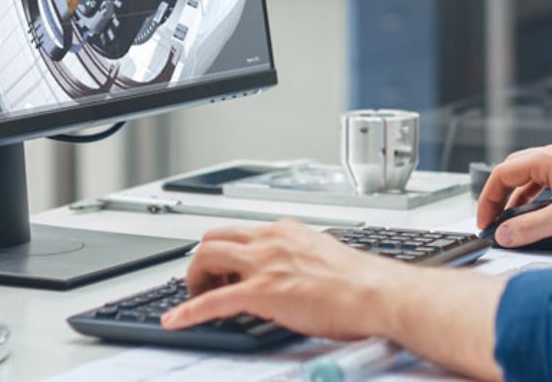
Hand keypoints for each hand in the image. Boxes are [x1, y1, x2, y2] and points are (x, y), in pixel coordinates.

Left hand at [161, 220, 400, 339]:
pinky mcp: (261, 292)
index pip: (242, 232)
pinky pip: (212, 300)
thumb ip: (301, 258)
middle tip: (205, 283)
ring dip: (193, 279)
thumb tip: (294, 272)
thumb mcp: (325, 257)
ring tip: (195, 298)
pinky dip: (187, 311)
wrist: (376, 292)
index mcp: (287, 231)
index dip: (225, 252)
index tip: (223, 269)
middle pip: (215, 237)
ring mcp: (264, 265)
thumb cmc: (361, 282)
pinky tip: (175, 321)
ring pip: (207, 256)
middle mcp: (271, 241)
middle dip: (202, 260)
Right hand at [476, 142, 551, 245]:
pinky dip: (542, 201)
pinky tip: (546, 219)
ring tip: (517, 224)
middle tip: (495, 221)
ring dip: (522, 200)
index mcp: (550, 158)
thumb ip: (530, 228)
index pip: (504, 172)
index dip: (489, 197)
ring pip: (536, 179)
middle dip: (502, 197)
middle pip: (517, 172)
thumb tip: (504, 234)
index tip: (485, 219)